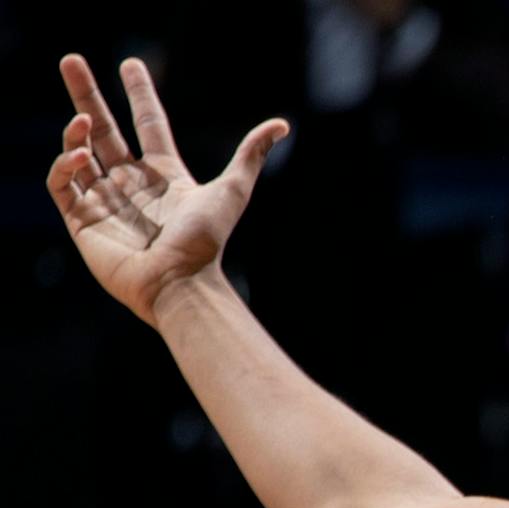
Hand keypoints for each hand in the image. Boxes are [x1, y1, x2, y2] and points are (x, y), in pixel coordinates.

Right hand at [46, 55, 287, 326]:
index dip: (140, 94)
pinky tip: (80, 156)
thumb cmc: (206, 242)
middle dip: (86, 95)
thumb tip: (281, 124)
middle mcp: (132, 184)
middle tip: (71, 59)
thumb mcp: (231, 190)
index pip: (148, 124)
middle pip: (103, 130)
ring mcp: (105, 200)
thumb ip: (250, 155)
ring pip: (79, 153)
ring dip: (75, 131)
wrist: (180, 283)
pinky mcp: (82, 220)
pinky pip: (63, 184)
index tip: (130, 63)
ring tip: (81, 119)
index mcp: (164, 175)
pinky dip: (65, 165)